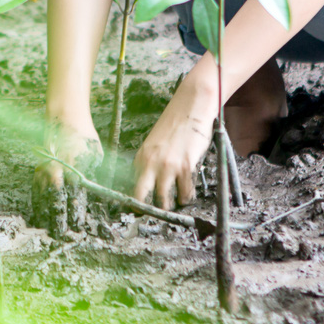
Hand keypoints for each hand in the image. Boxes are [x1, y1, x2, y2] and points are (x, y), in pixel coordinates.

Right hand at [33, 117, 100, 236]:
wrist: (64, 116)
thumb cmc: (84, 135)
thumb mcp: (96, 154)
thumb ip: (95, 173)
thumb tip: (100, 192)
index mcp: (74, 167)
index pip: (74, 195)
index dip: (74, 212)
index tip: (76, 226)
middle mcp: (58, 169)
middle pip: (56, 199)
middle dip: (57, 218)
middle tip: (59, 233)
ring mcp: (46, 167)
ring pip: (43, 195)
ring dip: (45, 212)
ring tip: (46, 228)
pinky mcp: (39, 165)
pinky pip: (36, 186)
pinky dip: (36, 200)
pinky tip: (37, 212)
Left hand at [130, 73, 215, 209]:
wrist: (191, 107)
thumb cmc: (175, 125)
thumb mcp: (155, 144)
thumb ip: (150, 162)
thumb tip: (149, 184)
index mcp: (141, 157)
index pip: (132, 187)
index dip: (136, 202)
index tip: (139, 212)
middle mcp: (150, 163)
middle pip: (142, 198)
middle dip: (147, 210)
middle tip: (156, 215)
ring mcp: (168, 166)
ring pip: (164, 201)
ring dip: (171, 206)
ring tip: (176, 203)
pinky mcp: (186, 167)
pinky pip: (185, 193)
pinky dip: (187, 197)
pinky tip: (188, 193)